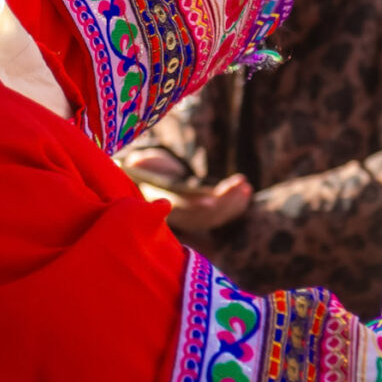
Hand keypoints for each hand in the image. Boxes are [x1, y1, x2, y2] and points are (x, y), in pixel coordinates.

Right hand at [123, 149, 252, 238]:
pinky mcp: (200, 215)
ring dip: (232, 202)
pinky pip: (220, 215)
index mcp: (162, 201)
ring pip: (214, 216)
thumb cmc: (145, 170)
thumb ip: (141, 164)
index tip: (211, 201)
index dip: (194, 204)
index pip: (180, 205)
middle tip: (241, 184)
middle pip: (203, 213)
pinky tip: (246, 191)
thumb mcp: (141, 165)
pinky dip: (235, 205)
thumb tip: (135, 163)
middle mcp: (177, 215)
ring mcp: (189, 217)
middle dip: (224, 200)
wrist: (147, 184)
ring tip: (246, 185)